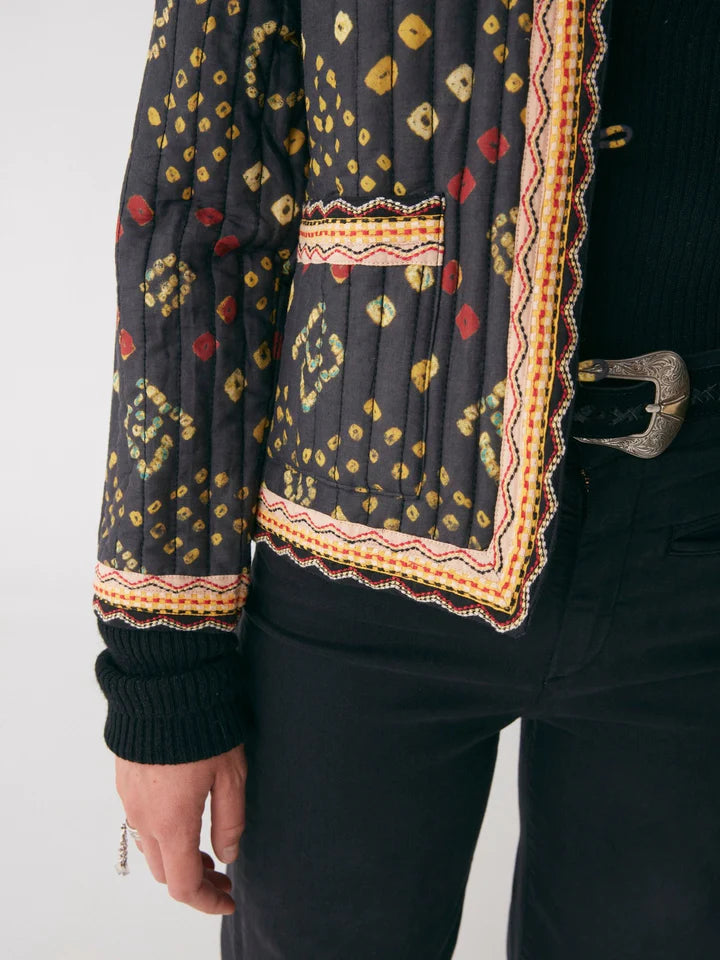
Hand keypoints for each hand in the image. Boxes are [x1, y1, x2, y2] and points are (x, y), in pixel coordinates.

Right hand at [115, 744, 246, 914]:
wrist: (163, 686)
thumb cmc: (203, 727)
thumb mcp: (231, 775)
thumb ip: (230, 820)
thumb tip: (227, 854)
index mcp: (172, 824)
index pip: (184, 885)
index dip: (208, 901)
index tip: (229, 898)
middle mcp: (144, 818)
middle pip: (164, 872)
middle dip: (194, 882)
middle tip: (223, 876)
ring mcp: (129, 799)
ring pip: (150, 848)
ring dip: (176, 858)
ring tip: (206, 851)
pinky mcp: (124, 780)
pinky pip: (140, 822)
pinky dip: (162, 835)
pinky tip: (184, 820)